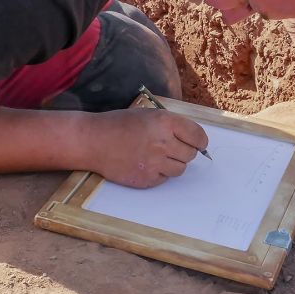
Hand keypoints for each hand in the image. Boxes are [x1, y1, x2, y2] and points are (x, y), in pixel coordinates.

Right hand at [87, 109, 207, 187]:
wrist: (94, 141)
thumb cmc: (120, 124)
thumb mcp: (149, 114)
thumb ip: (172, 125)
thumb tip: (194, 139)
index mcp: (165, 122)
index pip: (199, 136)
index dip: (200, 141)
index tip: (198, 143)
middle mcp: (163, 142)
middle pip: (191, 154)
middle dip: (184, 151)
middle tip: (170, 147)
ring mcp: (155, 163)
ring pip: (180, 169)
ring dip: (173, 163)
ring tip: (156, 155)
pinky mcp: (147, 179)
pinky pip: (165, 178)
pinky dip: (159, 173)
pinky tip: (145, 163)